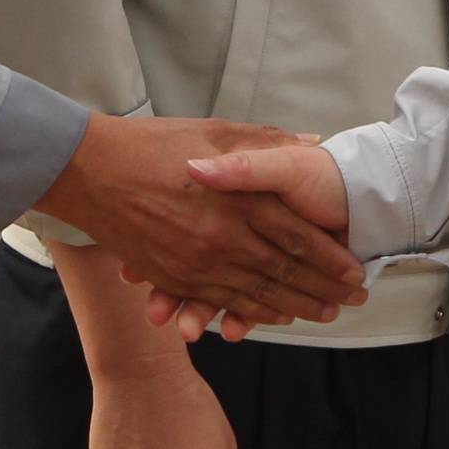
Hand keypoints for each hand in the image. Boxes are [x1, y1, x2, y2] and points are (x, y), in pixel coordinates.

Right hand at [35, 116, 364, 337]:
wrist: (93, 171)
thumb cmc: (155, 144)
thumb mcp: (216, 130)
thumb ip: (265, 143)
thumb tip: (311, 143)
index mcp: (241, 197)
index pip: (300, 236)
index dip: (332, 257)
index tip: (355, 268)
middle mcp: (225, 235)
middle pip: (286, 271)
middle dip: (324, 289)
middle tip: (351, 298)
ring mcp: (199, 262)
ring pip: (258, 294)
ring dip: (295, 307)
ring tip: (323, 314)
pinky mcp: (176, 276)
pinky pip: (223, 302)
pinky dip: (253, 312)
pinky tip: (272, 318)